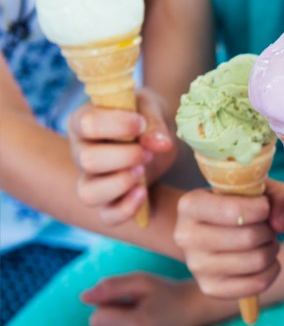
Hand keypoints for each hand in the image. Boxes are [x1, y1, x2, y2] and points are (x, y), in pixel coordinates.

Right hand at [67, 89, 176, 224]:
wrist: (155, 137)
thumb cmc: (144, 117)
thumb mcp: (149, 109)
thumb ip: (153, 122)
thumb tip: (160, 144)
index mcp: (83, 123)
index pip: (86, 124)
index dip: (116, 124)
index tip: (140, 123)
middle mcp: (81, 153)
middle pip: (87, 161)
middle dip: (123, 156)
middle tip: (146, 152)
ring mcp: (91, 180)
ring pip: (89, 194)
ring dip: (121, 183)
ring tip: (142, 171)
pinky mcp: (108, 202)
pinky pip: (107, 216)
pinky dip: (126, 209)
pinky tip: (143, 192)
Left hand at [81, 273, 202, 325]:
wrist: (193, 311)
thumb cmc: (165, 292)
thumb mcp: (140, 280)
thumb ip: (110, 286)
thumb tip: (83, 297)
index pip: (96, 318)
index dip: (108, 305)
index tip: (128, 301)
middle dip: (107, 318)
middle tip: (132, 311)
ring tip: (136, 322)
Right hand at [174, 179, 283, 297]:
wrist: (212, 229)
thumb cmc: (239, 203)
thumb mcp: (257, 188)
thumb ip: (278, 195)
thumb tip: (280, 225)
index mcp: (190, 205)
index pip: (235, 211)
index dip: (262, 209)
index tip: (264, 207)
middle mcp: (185, 236)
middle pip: (248, 238)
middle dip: (268, 231)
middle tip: (266, 228)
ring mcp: (195, 266)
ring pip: (255, 261)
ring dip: (271, 250)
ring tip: (265, 242)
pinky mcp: (209, 288)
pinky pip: (256, 285)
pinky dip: (272, 271)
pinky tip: (267, 260)